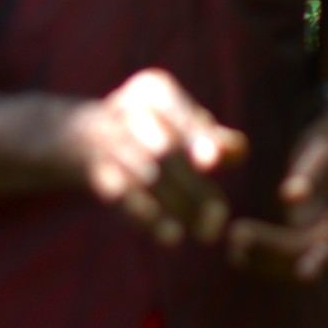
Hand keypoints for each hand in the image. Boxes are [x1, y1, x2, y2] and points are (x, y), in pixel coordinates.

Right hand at [72, 69, 245, 245]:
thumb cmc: (157, 127)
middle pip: (164, 151)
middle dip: (193, 186)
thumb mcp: (183, 122)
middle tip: (220, 218)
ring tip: (208, 232)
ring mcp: (106, 142)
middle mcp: (126, 112)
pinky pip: (121, 197)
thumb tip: (238, 151)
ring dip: (177, 207)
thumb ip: (212, 137)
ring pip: (145, 179)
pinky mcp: (95, 173)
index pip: (178, 114)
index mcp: (153, 90)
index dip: (196, 138)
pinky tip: (171, 237)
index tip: (213, 163)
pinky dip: (147, 218)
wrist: (88, 135)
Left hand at [228, 93, 327, 285]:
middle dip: (274, 251)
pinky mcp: (306, 228)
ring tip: (232, 247)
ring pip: (294, 256)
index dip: (321, 258)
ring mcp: (323, 230)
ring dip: (265, 257)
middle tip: (237, 238)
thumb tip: (290, 198)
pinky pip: (285, 247)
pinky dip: (263, 250)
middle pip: (309, 251)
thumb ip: (313, 170)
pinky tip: (237, 248)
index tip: (302, 273)